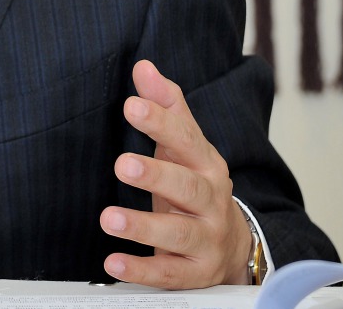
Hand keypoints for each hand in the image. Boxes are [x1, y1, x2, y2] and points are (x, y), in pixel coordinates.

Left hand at [99, 60, 250, 288]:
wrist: (233, 245)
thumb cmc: (197, 184)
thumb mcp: (186, 145)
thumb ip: (166, 106)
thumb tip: (144, 68)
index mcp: (207, 164)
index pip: (186, 139)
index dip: (160, 122)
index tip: (131, 106)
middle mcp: (210, 201)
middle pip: (187, 187)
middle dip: (156, 175)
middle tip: (122, 165)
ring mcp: (206, 239)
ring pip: (177, 234)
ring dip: (142, 226)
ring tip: (109, 219)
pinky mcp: (196, 273)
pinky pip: (169, 274)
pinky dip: (142, 270)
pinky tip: (114, 263)